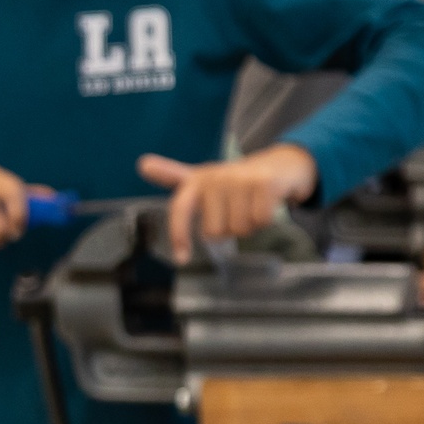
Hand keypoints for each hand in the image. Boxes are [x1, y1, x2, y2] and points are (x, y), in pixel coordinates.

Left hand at [137, 145, 316, 261]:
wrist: (280, 163)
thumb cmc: (236, 179)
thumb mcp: (204, 178)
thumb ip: (173, 175)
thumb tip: (142, 164)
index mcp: (196, 180)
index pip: (180, 209)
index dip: (178, 234)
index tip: (182, 259)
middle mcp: (216, 178)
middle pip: (214, 232)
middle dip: (229, 229)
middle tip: (237, 210)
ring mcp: (240, 179)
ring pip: (240, 229)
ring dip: (249, 225)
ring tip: (252, 206)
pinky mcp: (265, 184)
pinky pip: (261, 221)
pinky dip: (266, 220)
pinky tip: (266, 204)